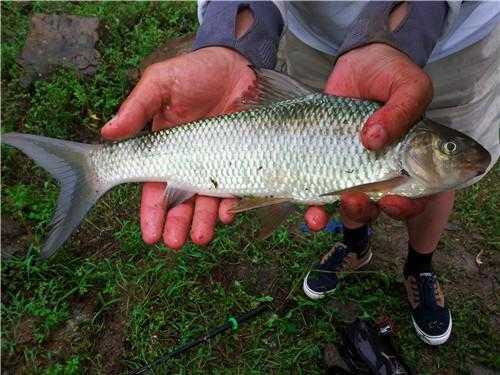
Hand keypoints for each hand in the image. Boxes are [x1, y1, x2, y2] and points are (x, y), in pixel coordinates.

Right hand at [101, 47, 255, 248]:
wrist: (236, 65)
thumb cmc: (194, 71)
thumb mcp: (160, 84)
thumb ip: (137, 108)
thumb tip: (107, 133)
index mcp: (164, 148)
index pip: (153, 186)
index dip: (151, 212)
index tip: (150, 235)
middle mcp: (188, 161)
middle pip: (179, 201)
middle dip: (176, 224)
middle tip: (174, 243)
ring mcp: (216, 163)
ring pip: (205, 200)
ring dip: (201, 221)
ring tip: (199, 238)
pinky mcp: (240, 161)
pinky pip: (234, 188)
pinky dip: (229, 203)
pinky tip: (226, 214)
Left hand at [304, 43, 432, 229]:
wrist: (361, 62)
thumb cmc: (393, 76)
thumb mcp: (410, 86)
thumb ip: (402, 110)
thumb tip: (373, 139)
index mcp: (410, 163)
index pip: (414, 196)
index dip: (406, 206)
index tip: (392, 199)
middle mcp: (380, 172)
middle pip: (377, 207)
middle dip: (365, 211)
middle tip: (356, 200)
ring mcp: (352, 171)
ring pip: (348, 207)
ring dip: (336, 215)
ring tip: (326, 211)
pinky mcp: (325, 165)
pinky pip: (319, 193)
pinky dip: (314, 209)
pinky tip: (309, 213)